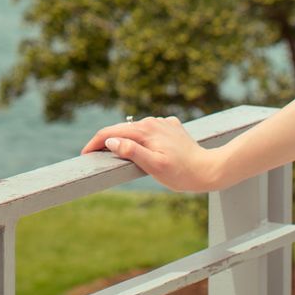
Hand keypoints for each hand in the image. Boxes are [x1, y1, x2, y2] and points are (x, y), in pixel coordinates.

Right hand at [81, 115, 218, 193]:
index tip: (84, 155)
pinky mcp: (171, 128)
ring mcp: (162, 123)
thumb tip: (110, 141)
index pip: (110, 132)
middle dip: (105, 140)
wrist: (209, 169)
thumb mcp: (154, 166)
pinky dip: (141, 138)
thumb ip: (131, 151)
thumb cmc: (181, 173)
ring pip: (135, 129)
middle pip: (121, 128)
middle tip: (93, 155)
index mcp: (145, 130)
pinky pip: (149, 131)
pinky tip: (143, 148)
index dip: (94, 143)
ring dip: (123, 138)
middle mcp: (152, 121)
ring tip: (114, 153)